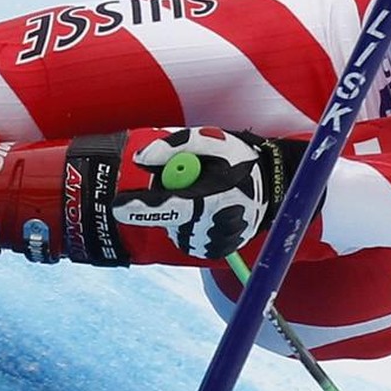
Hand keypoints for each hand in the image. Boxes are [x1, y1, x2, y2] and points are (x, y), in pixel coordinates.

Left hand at [111, 127, 291, 258]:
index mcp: (215, 196)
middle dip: (166, 204)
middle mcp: (218, 224)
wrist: (273, 185)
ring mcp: (219, 242)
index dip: (142, 209)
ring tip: (202, 196)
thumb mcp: (209, 139)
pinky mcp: (218, 251)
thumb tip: (139, 160)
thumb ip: (173, 146)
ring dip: (178, 215)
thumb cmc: (237, 157)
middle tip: (184, 185)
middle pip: (171, 221)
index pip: (171, 207)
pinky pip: (188, 240)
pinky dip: (189, 226)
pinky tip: (206, 211)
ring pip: (177, 231)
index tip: (116, 206)